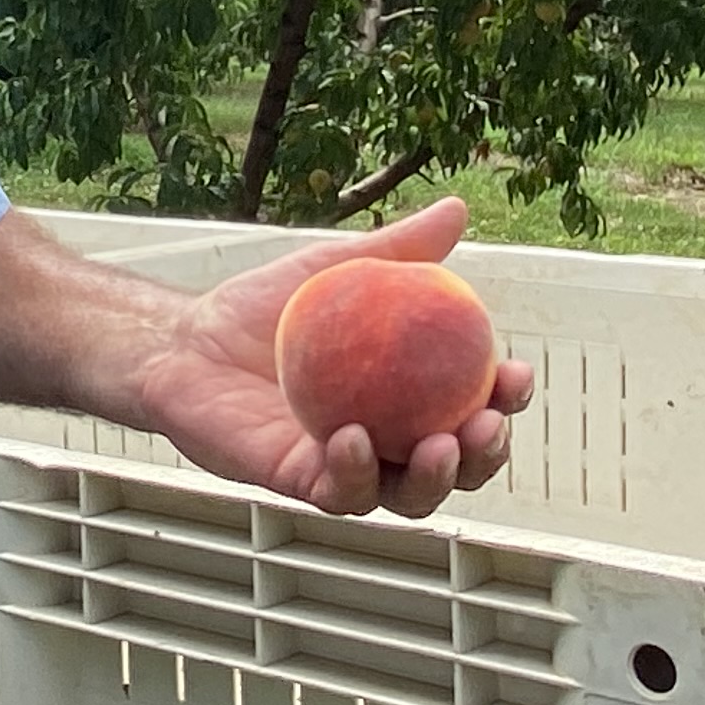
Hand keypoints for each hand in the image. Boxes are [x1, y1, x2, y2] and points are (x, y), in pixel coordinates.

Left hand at [129, 195, 536, 515]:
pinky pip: (338, 491)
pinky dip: (354, 473)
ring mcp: (344, 467)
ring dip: (435, 480)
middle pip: (455, 466)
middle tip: (487, 425)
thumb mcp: (338, 269)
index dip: (505, 400)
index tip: (516, 373)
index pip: (472, 406)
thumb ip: (398, 250)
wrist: (188, 340)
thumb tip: (456, 208)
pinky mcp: (297, 481)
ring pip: (406, 496)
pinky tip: (353, 439)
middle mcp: (386, 440)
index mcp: (407, 396)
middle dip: (485, 456)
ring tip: (440, 446)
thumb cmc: (265, 311)